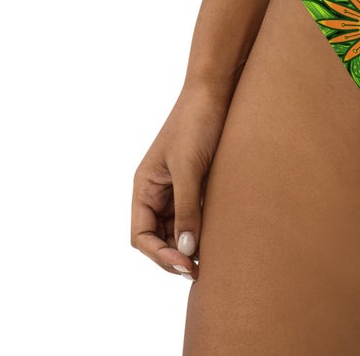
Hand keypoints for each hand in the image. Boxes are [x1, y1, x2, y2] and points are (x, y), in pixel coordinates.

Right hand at [131, 79, 233, 280]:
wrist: (217, 89)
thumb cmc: (196, 123)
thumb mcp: (189, 168)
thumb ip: (187, 209)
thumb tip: (186, 250)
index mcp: (145, 187)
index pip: (141, 235)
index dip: (159, 255)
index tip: (185, 264)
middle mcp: (157, 190)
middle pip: (159, 238)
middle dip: (175, 255)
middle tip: (200, 269)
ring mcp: (178, 187)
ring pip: (178, 229)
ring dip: (189, 245)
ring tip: (211, 257)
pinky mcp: (198, 182)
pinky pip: (195, 214)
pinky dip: (203, 228)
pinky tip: (218, 236)